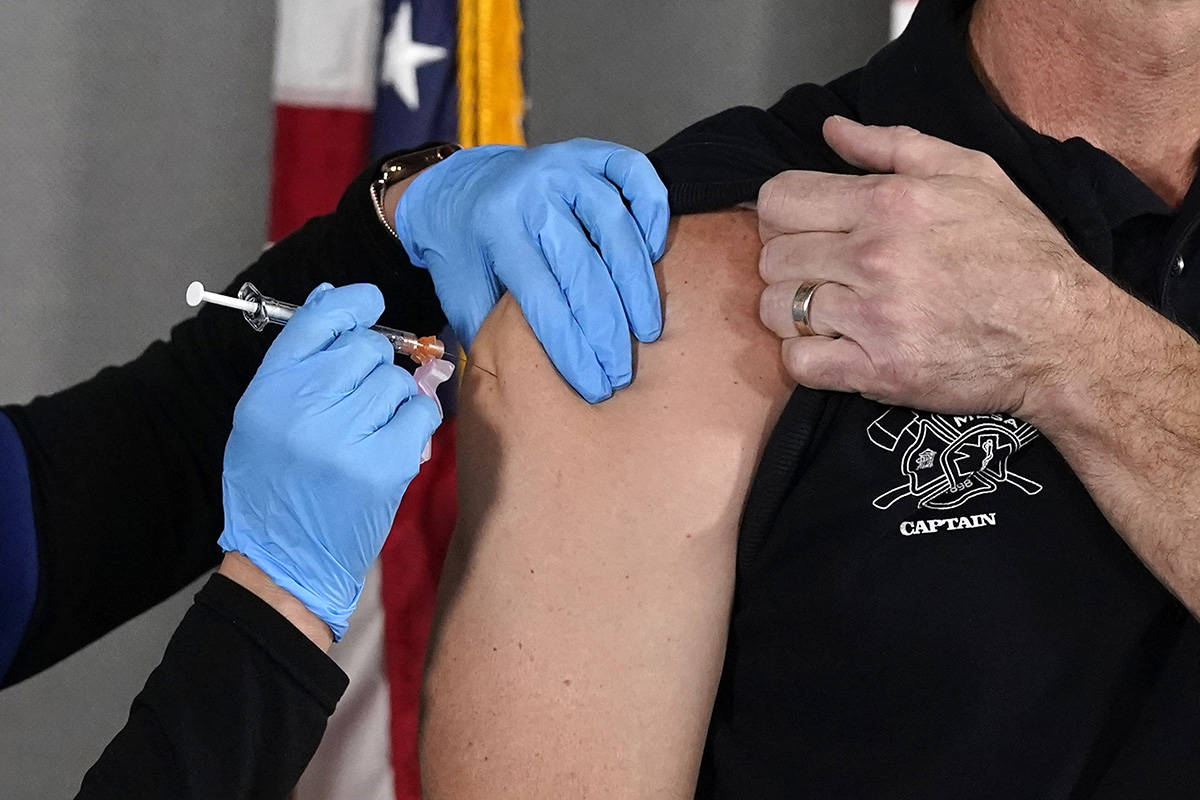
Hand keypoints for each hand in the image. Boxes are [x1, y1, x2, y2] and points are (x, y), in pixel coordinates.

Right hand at [218, 283, 441, 639]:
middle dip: (374, 364)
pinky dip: (416, 422)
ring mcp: (345, 437)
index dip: (352, 303)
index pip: (318, 320)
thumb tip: (334, 298)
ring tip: (371, 428)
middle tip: (362, 397)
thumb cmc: (275, 487)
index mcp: (268, 391)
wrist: (285, 563)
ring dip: (395, 397)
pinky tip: (395, 441)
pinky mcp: (384, 465)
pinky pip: (422, 413)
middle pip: (367, 347)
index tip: (369, 304)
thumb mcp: (263, 419)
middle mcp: (302, 408)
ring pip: (398, 379)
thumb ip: (297, 361)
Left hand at [394, 139, 669, 402]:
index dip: (572, 347)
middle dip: (608, 329)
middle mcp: (533, 191)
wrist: (458, 185)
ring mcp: (566, 165)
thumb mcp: (461, 291)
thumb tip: (528, 385)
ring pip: (616, 226)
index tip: (593, 385)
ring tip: (647, 330)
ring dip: (637, 284)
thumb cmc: (465, 249)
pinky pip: (636, 176)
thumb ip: (489, 331)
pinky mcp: (592, 152)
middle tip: (622, 372)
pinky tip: (655, 255)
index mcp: (496, 226)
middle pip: (584, 268)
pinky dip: (653, 213)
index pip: (543, 297)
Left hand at [756, 116, 1102, 417]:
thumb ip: (893, 145)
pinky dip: (806, 357)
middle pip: (771, 257)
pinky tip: (834, 347)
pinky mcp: (878, 371)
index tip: (803, 230)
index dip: (781, 215)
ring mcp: (874, 317)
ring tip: (829, 311)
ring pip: (777, 309)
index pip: (779, 200)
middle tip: (822, 275)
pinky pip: (799, 362)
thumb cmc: (1018, 248)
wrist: (1061, 333)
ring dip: (793, 312)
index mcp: (888, 203)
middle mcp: (874, 257)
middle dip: (788, 264)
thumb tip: (832, 130)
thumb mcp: (970, 172)